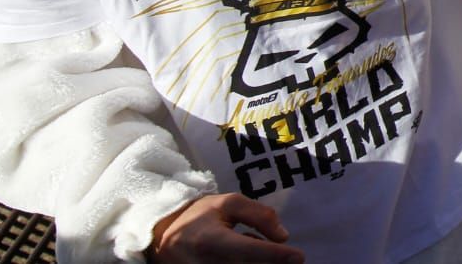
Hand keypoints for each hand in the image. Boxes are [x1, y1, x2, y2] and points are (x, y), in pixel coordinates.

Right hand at [150, 193, 302, 263]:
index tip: (299, 256)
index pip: (250, 251)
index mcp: (211, 241)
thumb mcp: (228, 204)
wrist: (162, 238)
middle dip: (273, 263)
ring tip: (254, 250)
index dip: (277, 255)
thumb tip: (283, 236)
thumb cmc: (200, 217)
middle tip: (288, 257)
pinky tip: (243, 258)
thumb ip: (259, 215)